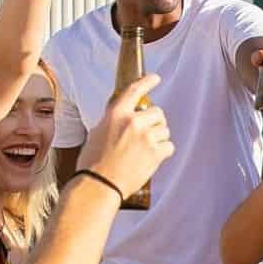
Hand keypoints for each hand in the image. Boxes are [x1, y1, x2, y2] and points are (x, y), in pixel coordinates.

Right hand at [77, 74, 172, 199]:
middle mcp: (133, 122)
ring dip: (159, 138)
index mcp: (116, 114)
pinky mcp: (155, 153)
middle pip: (158, 113)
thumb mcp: (97, 133)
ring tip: (144, 150)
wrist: (98, 185)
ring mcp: (146, 137)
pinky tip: (151, 159)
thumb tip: (126, 118)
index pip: (134, 91)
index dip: (147, 82)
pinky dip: (163, 152)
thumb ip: (114, 121)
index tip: (156, 78)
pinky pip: (169, 146)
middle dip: (154, 123)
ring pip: (165, 130)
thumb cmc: (93, 162)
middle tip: (146, 135)